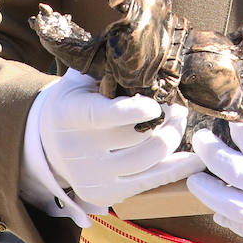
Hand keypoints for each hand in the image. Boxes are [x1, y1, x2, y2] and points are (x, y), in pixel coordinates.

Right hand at [28, 68, 203, 224]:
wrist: (47, 141)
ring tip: (179, 119)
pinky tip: (195, 157)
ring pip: (149, 161)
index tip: (155, 104)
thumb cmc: (76, 100)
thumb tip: (142, 47)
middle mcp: (77, 151)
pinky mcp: (106, 195)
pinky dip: (177, 168)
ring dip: (174, 136)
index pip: (101, 115)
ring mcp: (91, 176)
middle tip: (178, 105)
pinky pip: (151, 182)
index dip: (131, 110)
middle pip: (137, 139)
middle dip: (168, 119)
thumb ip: (107, 67)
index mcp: (69, 115)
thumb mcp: (82, 78)